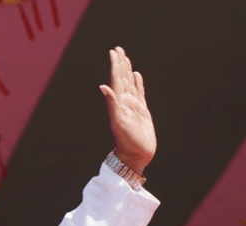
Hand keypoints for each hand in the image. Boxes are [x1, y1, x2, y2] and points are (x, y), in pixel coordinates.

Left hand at [99, 47, 154, 175]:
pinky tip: (137, 76)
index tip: (114, 52)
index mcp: (119, 102)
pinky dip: (138, 83)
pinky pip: (140, 93)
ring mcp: (133, 106)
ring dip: (128, 71)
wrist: (136, 155)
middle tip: (118, 49)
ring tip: (126, 59)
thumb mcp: (118, 121)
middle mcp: (125, 102)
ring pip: (130, 83)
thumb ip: (112, 103)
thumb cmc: (127, 141)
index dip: (115, 65)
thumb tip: (103, 87)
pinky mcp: (142, 111)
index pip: (117, 79)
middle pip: (122, 78)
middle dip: (120, 64)